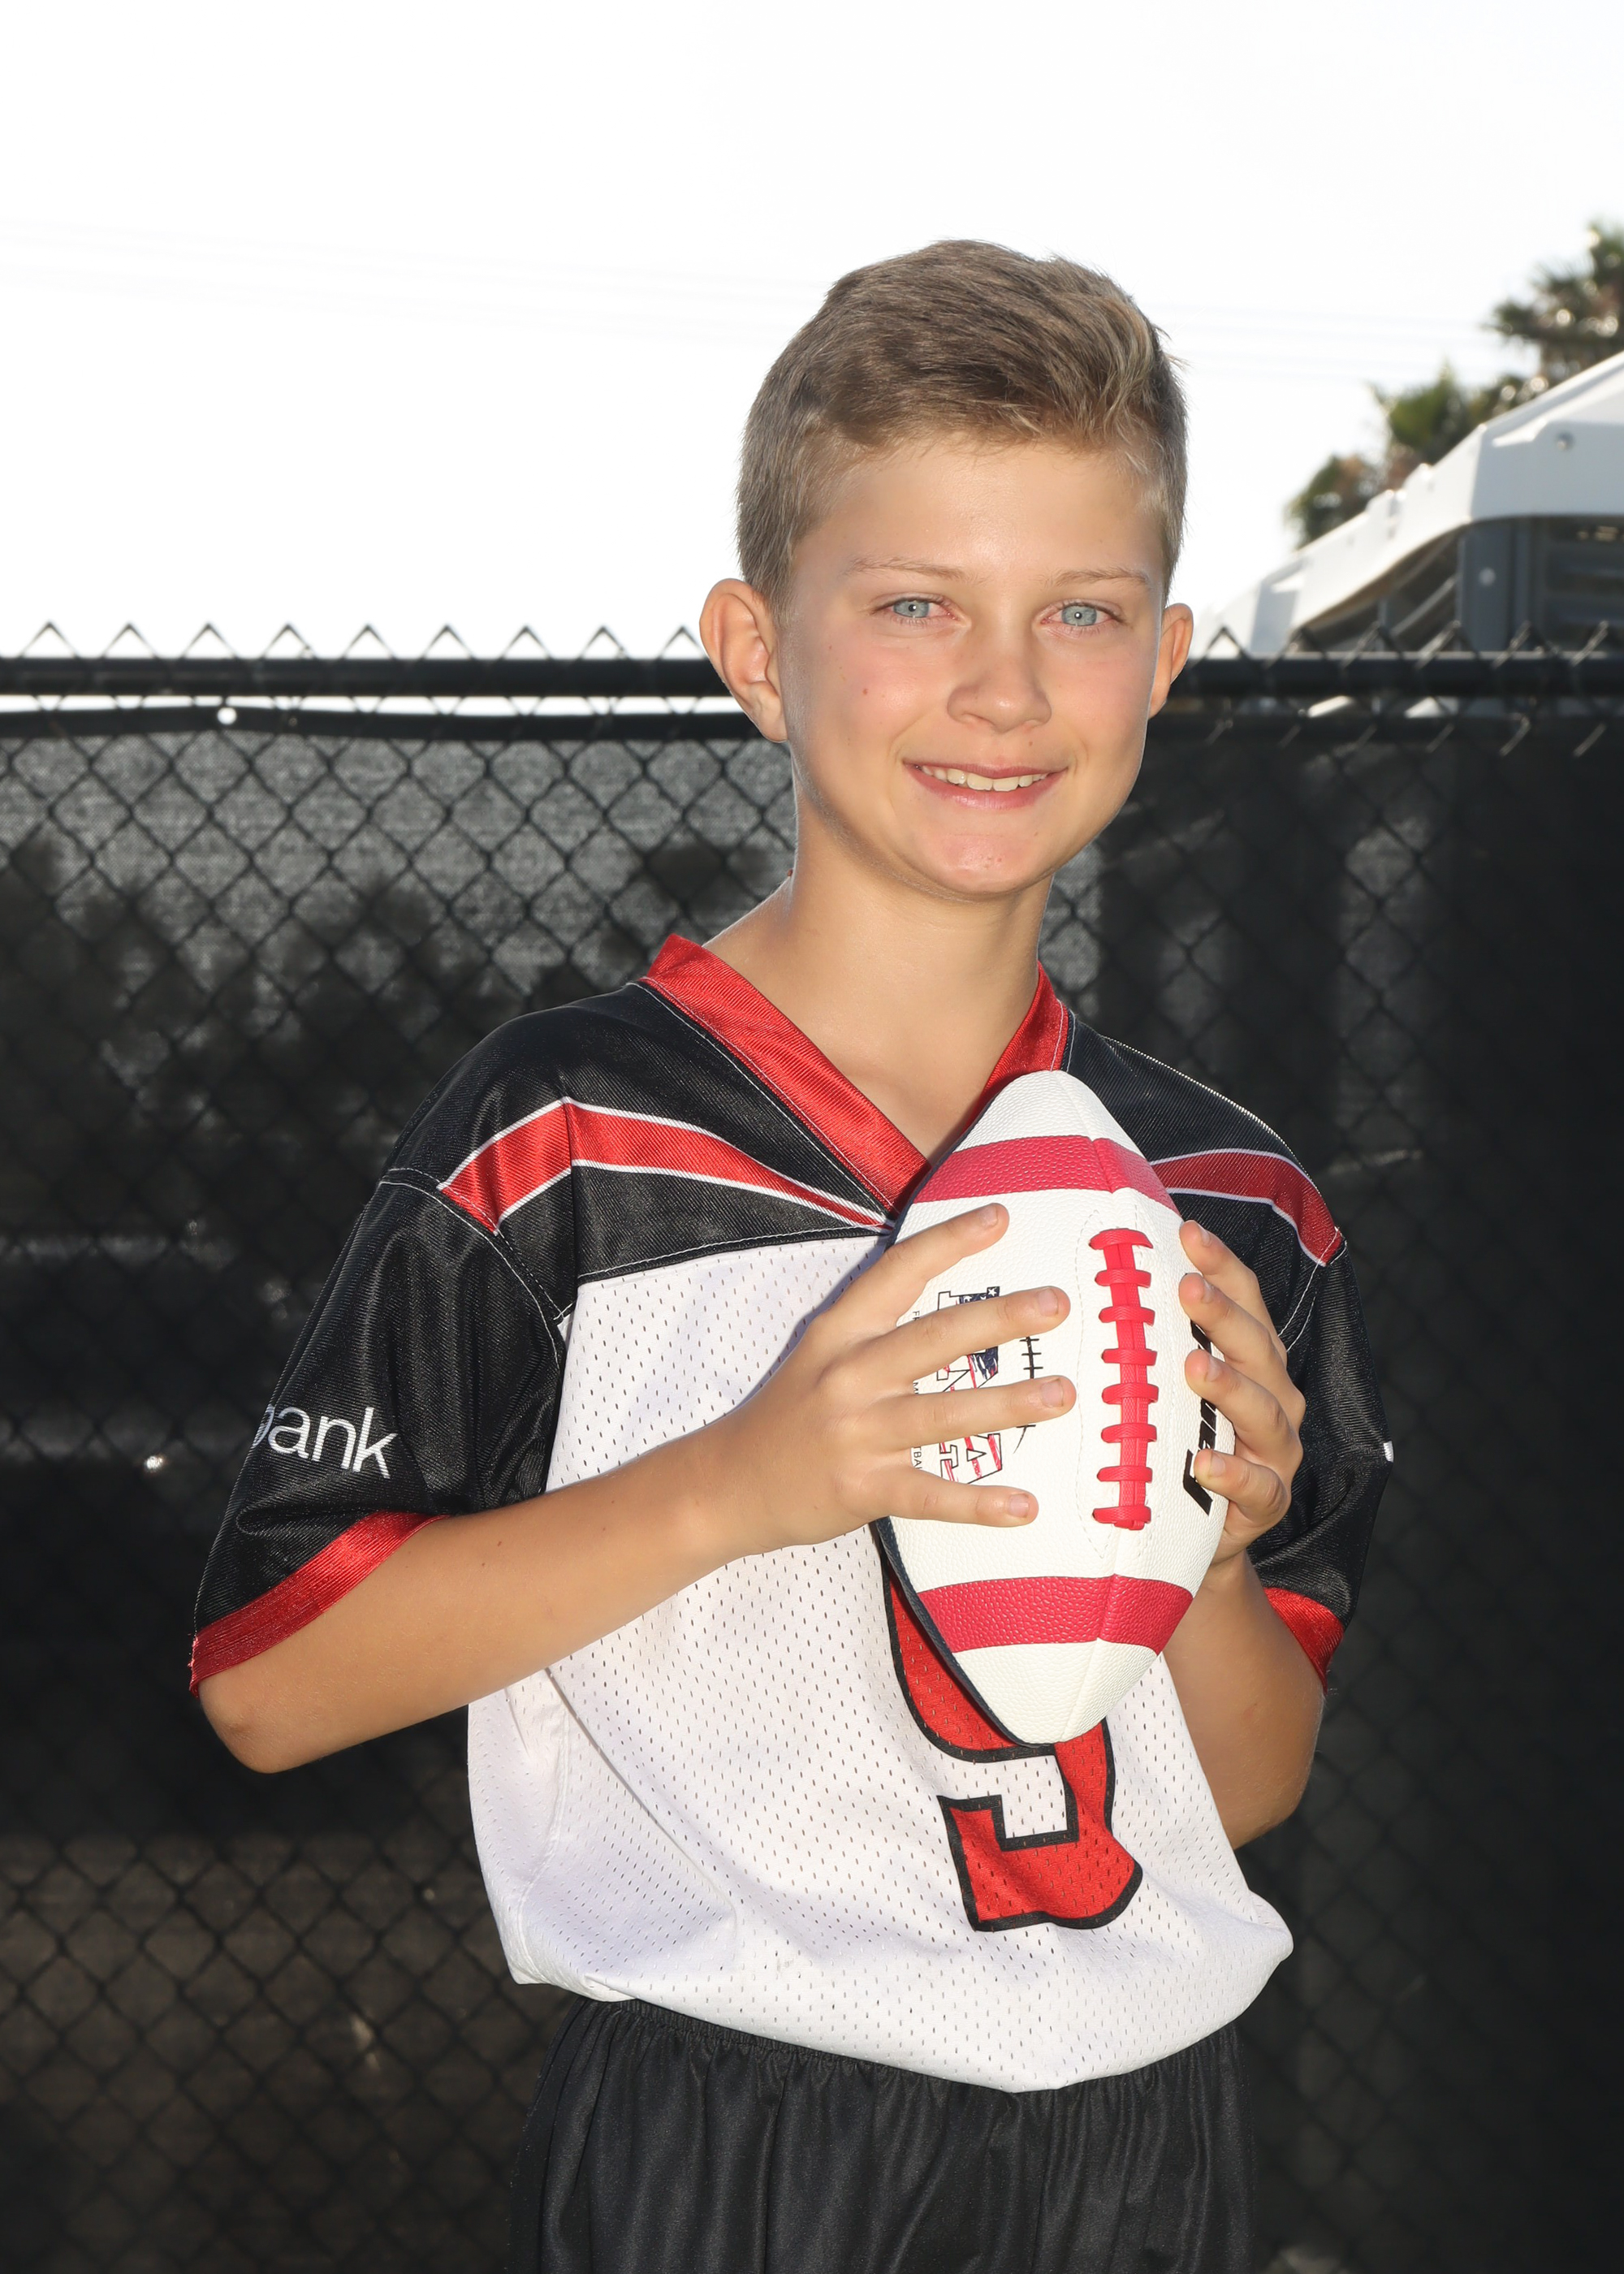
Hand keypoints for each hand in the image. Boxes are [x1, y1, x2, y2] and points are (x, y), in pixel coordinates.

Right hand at [701, 1204, 1074, 1558]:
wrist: (728, 1483)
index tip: (1000, 1216)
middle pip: (933, 1338)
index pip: (898, 1272)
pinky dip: (979, 1504)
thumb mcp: (822, 1353)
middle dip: (999, 1318)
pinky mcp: (863, 1489)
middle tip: (1056, 1303)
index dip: (949, 1241)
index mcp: (840, 1332)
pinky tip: (1024, 1505)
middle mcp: (849, 1376)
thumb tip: (961, 1308)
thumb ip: (879, 1328)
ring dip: (1007, 1404)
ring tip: (1062, 1394)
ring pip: (943, 1415)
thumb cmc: (792, 1413)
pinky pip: (931, 1496)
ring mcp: (857, 1434)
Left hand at [1177, 1220, 1304, 1568]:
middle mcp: (1273, 1394)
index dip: (1220, 1264)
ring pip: (1264, 1410)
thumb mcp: (1166, 1386)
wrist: (1198, 1533)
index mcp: (1252, 1357)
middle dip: (1222, 1315)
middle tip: (1185, 1288)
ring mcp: (1277, 1448)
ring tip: (1195, 1367)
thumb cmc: (1176, 1441)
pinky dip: (1234, 1474)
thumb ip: (1151, 1339)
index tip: (1186, 1231)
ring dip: (1229, 1387)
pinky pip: (1260, 1486)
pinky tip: (1205, 1464)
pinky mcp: (1269, 1499)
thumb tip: (1100, 1269)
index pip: (1244, 1299)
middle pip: (1256, 1346)